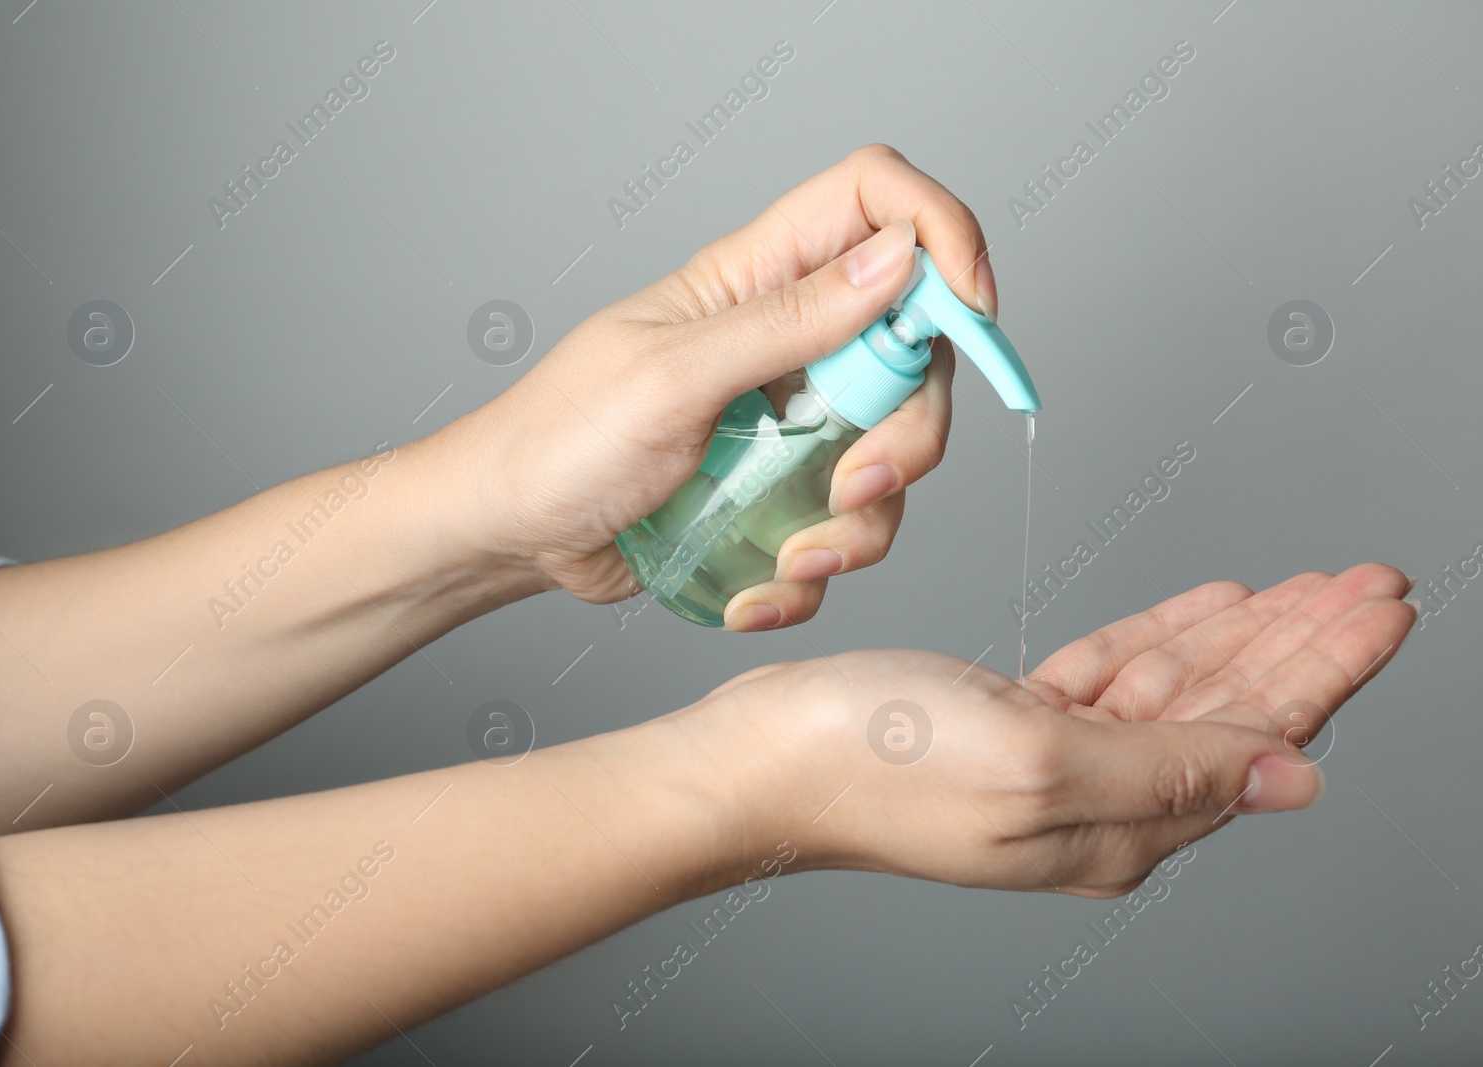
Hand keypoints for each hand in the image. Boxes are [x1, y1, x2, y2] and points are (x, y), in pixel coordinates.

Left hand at [456, 145, 995, 629]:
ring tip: (792, 558)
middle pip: (916, 351)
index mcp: (757, 278)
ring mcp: (791, 420)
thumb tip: (898, 259)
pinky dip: (815, 574)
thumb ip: (788, 320)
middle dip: (913, 429)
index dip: (941, 235)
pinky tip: (760, 591)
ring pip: (894, 453)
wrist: (512, 535)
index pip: (876, 202)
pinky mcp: (781, 493)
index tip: (970, 311)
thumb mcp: (674, 376)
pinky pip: (845, 528)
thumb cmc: (561, 438)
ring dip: (864, 524)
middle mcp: (789, 341)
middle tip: (857, 483)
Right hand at [678, 566, 1413, 896]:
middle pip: (1234, 713)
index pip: (1260, 740)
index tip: (1385, 607)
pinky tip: (1206, 607)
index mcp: (1118, 828)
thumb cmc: (871, 762)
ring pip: (1181, 690)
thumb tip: (1292, 779)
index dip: (1329, 668)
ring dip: (1245, 633)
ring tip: (1308, 584)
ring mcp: (1055, 766)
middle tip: (1367, 582)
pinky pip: (1115, 678)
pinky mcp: (1011, 726)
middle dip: (1306, 643)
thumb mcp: (1036, 763)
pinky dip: (1164, 637)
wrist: (759, 758)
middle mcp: (1098, 806)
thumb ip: (1171, 772)